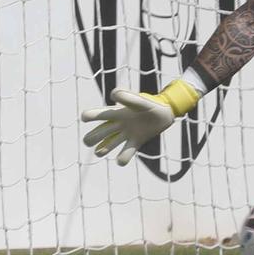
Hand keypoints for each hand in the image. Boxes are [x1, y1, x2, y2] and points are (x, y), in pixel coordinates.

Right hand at [80, 78, 200, 165]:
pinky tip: (121, 159)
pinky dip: (122, 159)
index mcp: (116, 113)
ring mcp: (125, 135)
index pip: (96, 115)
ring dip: (101, 151)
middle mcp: (117, 125)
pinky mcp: (135, 143)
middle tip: (93, 140)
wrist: (166, 113)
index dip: (88, 116)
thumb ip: (128, 98)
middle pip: (96, 134)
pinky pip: (125, 154)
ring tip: (101, 151)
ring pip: (106, 147)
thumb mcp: (140, 101)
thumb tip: (113, 95)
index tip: (87, 118)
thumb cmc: (150, 104)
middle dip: (91, 138)